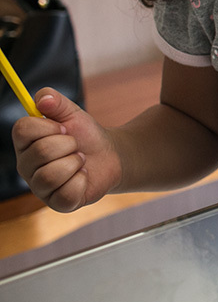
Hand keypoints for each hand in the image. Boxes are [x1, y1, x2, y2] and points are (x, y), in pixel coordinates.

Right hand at [11, 88, 120, 211]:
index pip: (22, 129)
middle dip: (69, 144)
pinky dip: (82, 181)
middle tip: (76, 146)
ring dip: (75, 163)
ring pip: (51, 174)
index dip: (48, 126)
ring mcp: (39, 187)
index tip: (64, 128)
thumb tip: (42, 99)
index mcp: (25, 143)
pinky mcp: (56, 203)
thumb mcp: (73, 113)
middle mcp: (25, 166)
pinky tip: (83, 177)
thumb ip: (55, 101)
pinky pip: (66, 192)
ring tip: (80, 161)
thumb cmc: (86, 136)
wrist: (110, 156)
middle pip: (41, 151)